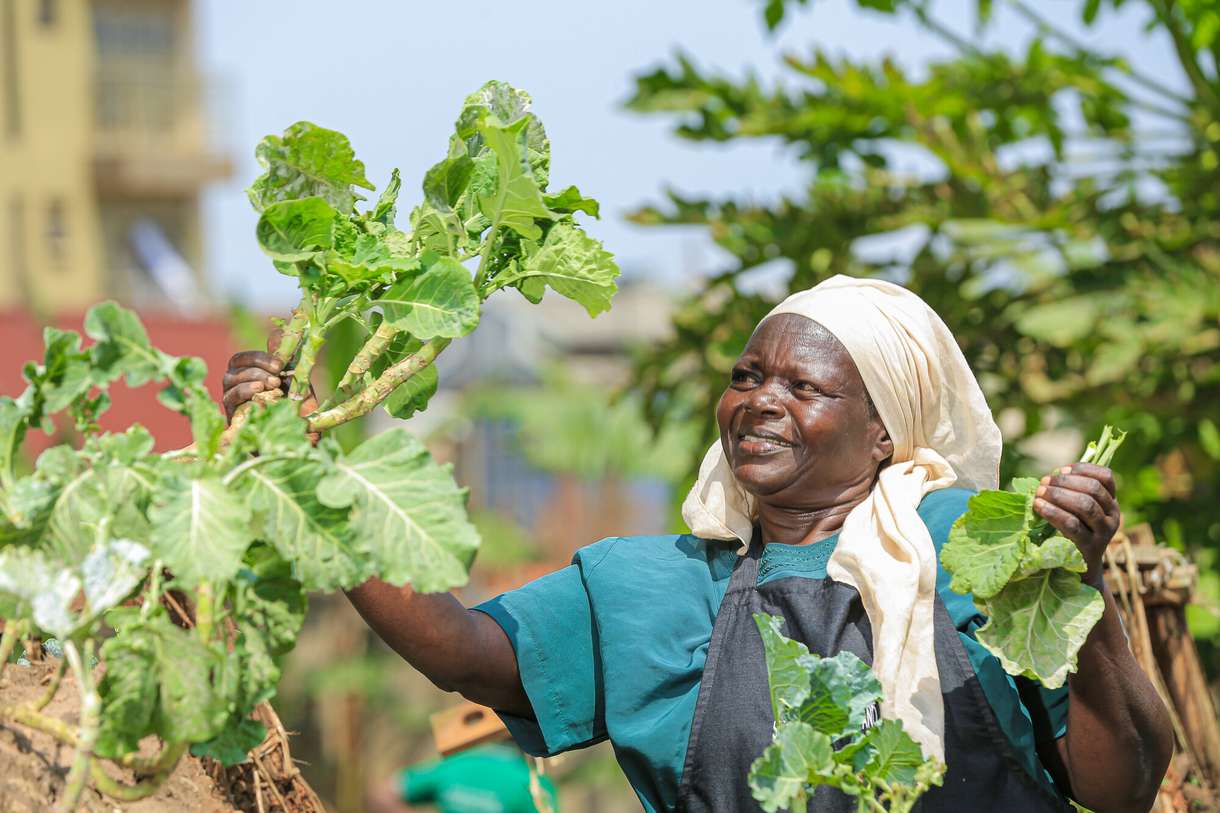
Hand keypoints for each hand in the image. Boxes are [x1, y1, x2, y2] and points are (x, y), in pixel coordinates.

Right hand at [221, 329, 317, 433]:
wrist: (294, 438)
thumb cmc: (295, 408)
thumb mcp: (297, 381)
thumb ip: (289, 358)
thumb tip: (277, 331)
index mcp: (251, 373)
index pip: (244, 358)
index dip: (260, 357)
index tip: (280, 365)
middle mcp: (237, 384)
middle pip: (235, 365)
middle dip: (256, 367)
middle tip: (277, 378)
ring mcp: (232, 399)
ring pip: (230, 380)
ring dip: (251, 379)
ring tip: (271, 386)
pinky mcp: (230, 415)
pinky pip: (230, 398)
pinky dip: (244, 393)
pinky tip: (259, 394)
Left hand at [1033, 462, 1118, 587]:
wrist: (1081, 570)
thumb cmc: (1074, 534)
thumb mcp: (1078, 513)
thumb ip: (1071, 494)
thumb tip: (1049, 477)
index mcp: (1111, 503)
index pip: (1106, 477)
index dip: (1083, 469)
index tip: (1061, 469)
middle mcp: (1113, 516)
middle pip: (1093, 489)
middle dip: (1066, 482)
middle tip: (1044, 482)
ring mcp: (1104, 533)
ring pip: (1085, 505)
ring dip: (1059, 495)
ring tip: (1039, 493)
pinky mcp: (1090, 547)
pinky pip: (1072, 525)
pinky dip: (1053, 512)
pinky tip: (1038, 506)